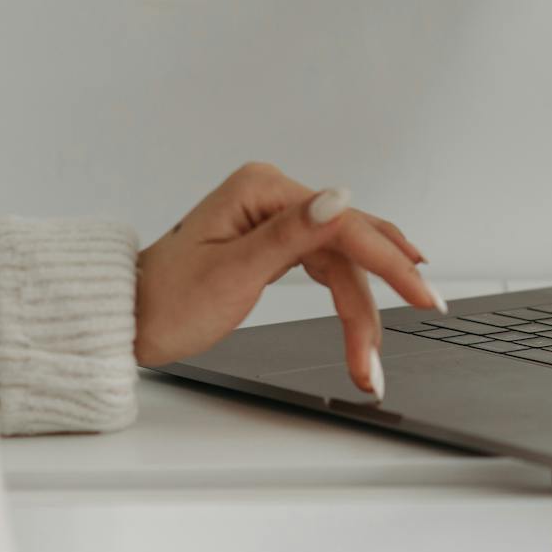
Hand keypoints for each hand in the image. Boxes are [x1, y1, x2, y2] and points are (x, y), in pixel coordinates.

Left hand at [134, 162, 442, 399]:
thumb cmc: (165, 301)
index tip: (421, 293)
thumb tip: (339, 199)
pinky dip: (346, 298)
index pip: (343, 224)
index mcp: (262, 190)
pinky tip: (371, 311)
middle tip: (424, 318)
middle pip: (349, 244)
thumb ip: (291, 235)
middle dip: (379, 294)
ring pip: (341, 262)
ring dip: (360, 311)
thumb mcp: (232, 272)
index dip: (389, 260)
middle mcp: (272, 196)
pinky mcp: (274, 242)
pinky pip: (325, 267)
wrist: (128, 321)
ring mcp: (274, 219)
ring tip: (369, 361)